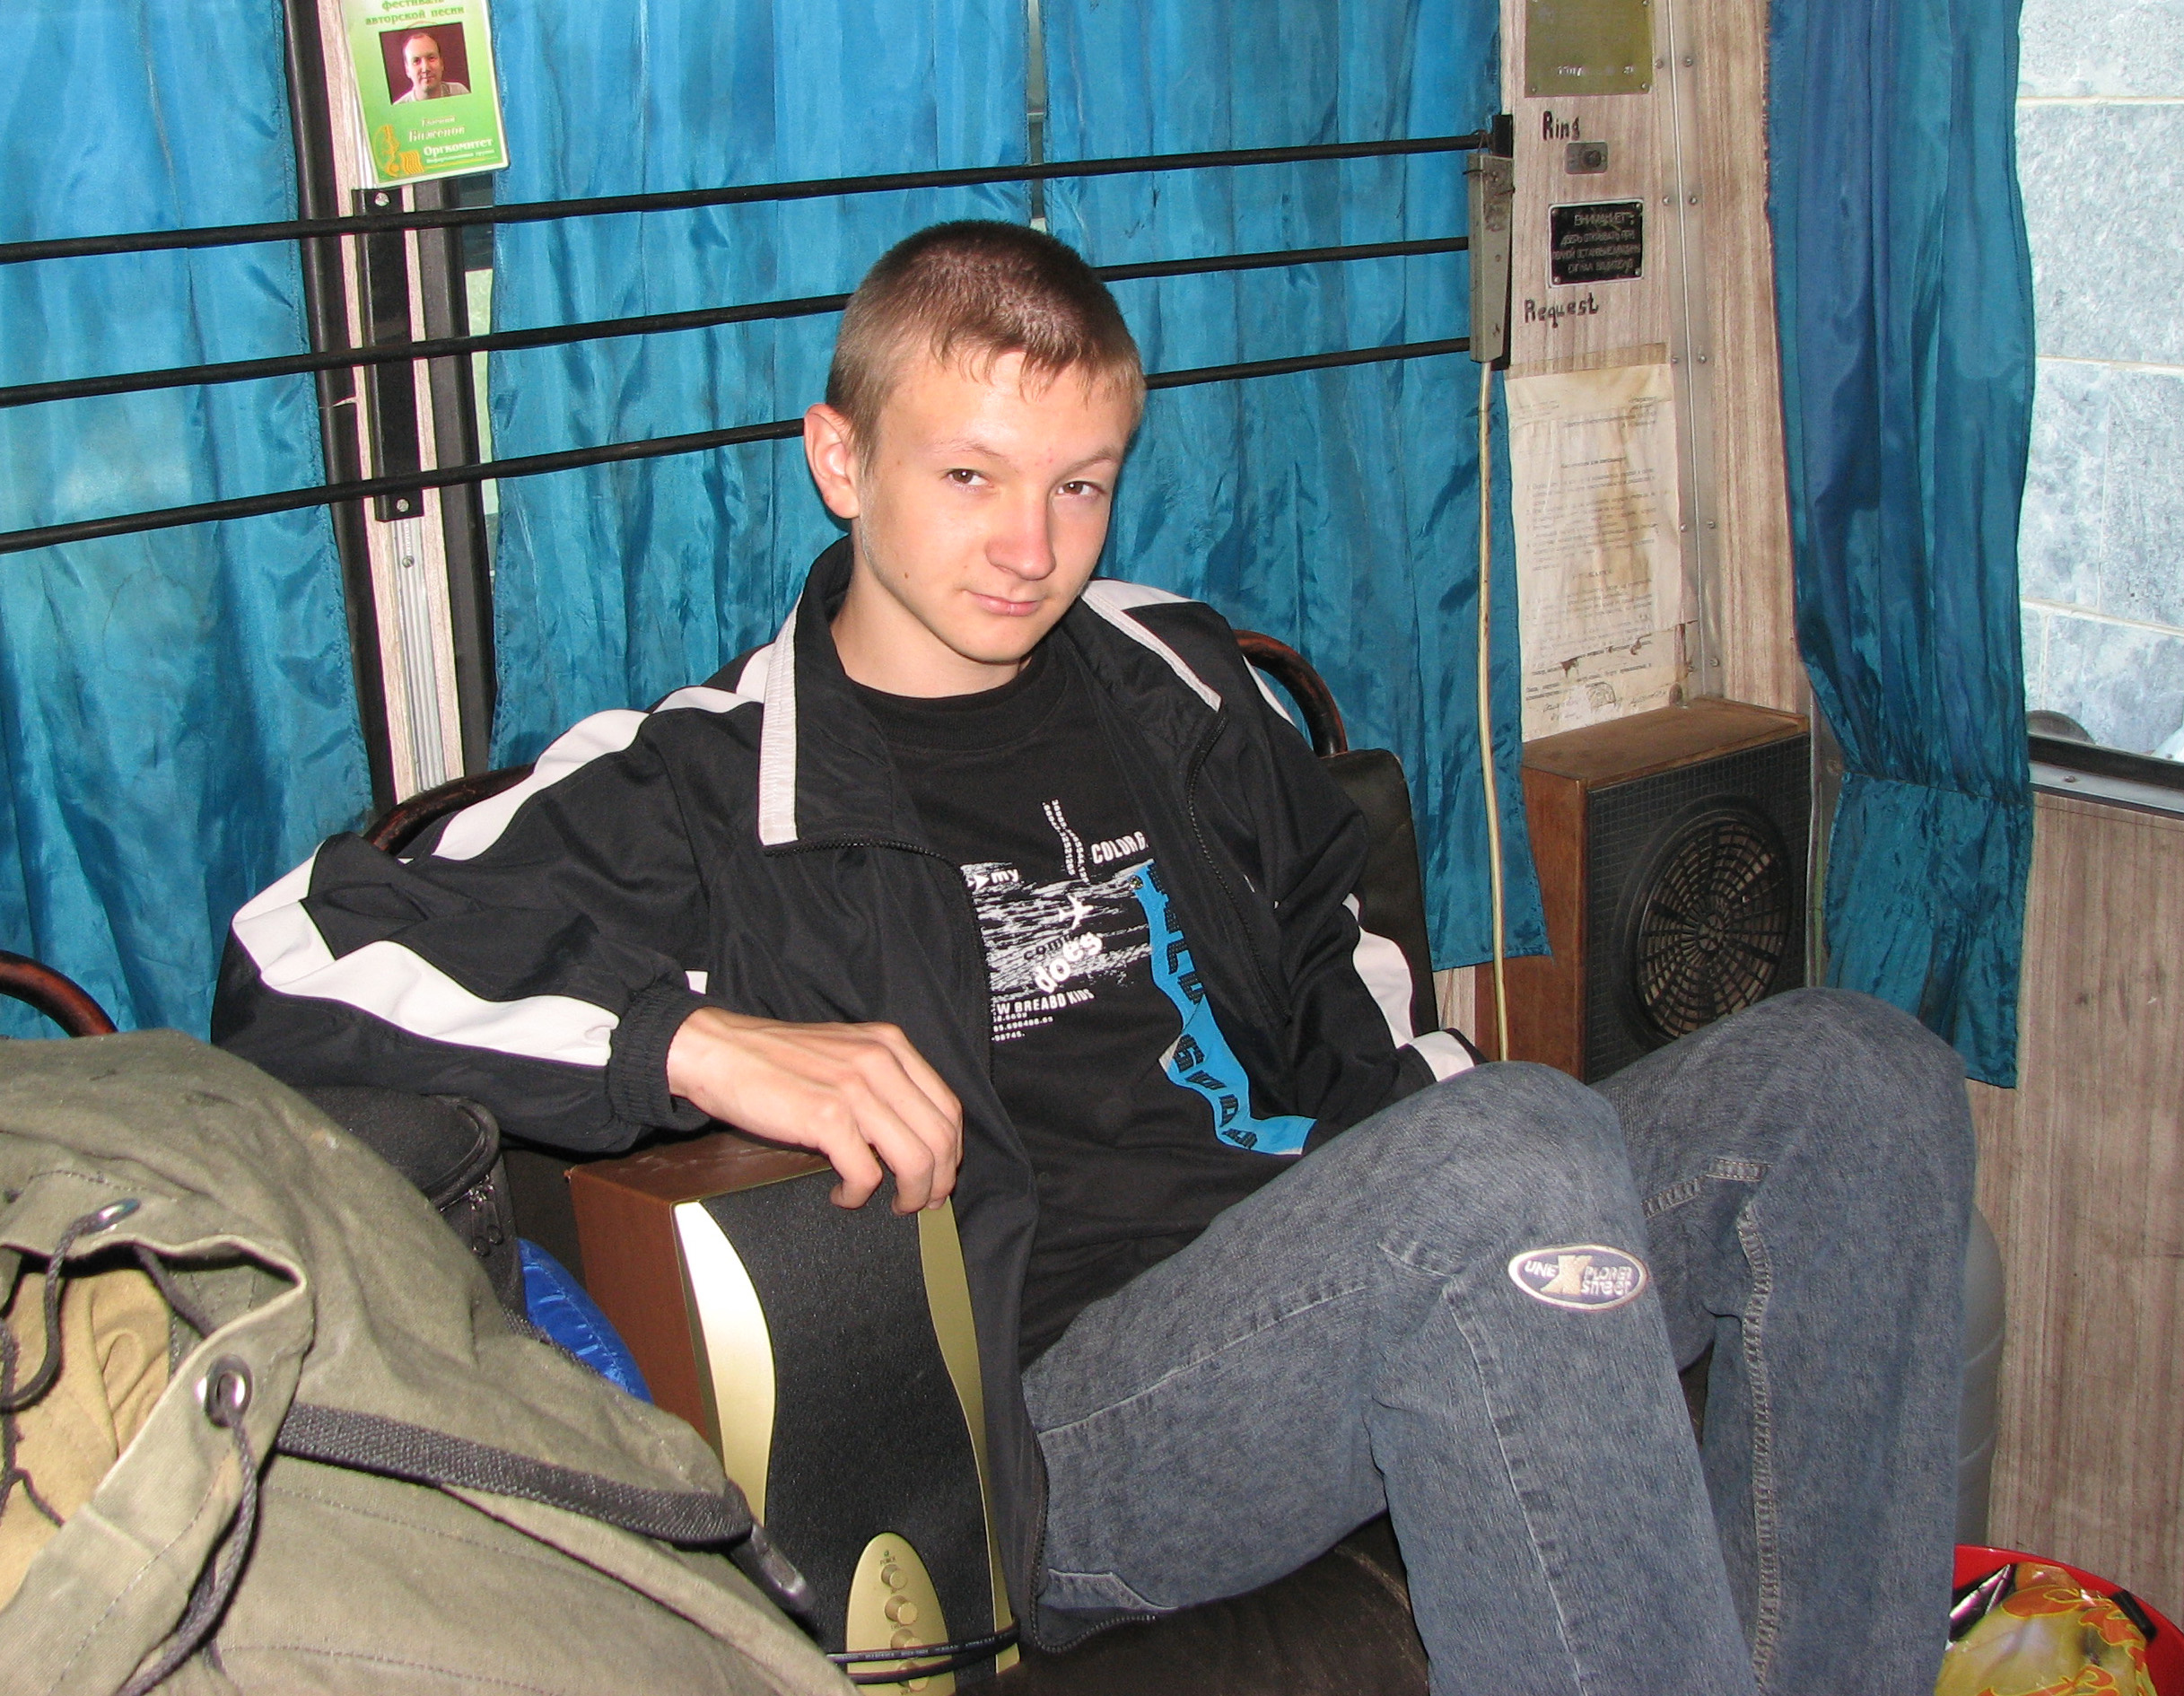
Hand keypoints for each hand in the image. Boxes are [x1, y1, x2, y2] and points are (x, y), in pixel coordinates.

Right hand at [665, 1007, 961, 1213]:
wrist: (719, 1051)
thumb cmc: (775, 1059)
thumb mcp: (843, 1051)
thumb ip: (881, 1079)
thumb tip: (910, 1133)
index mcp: (890, 1045)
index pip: (948, 1106)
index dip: (951, 1151)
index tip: (940, 1175)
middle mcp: (880, 1062)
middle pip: (940, 1137)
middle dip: (939, 1181)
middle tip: (923, 1203)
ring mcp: (855, 1089)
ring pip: (915, 1160)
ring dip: (910, 1194)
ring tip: (893, 1206)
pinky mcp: (827, 1117)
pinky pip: (866, 1174)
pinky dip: (859, 1196)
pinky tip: (844, 1197)